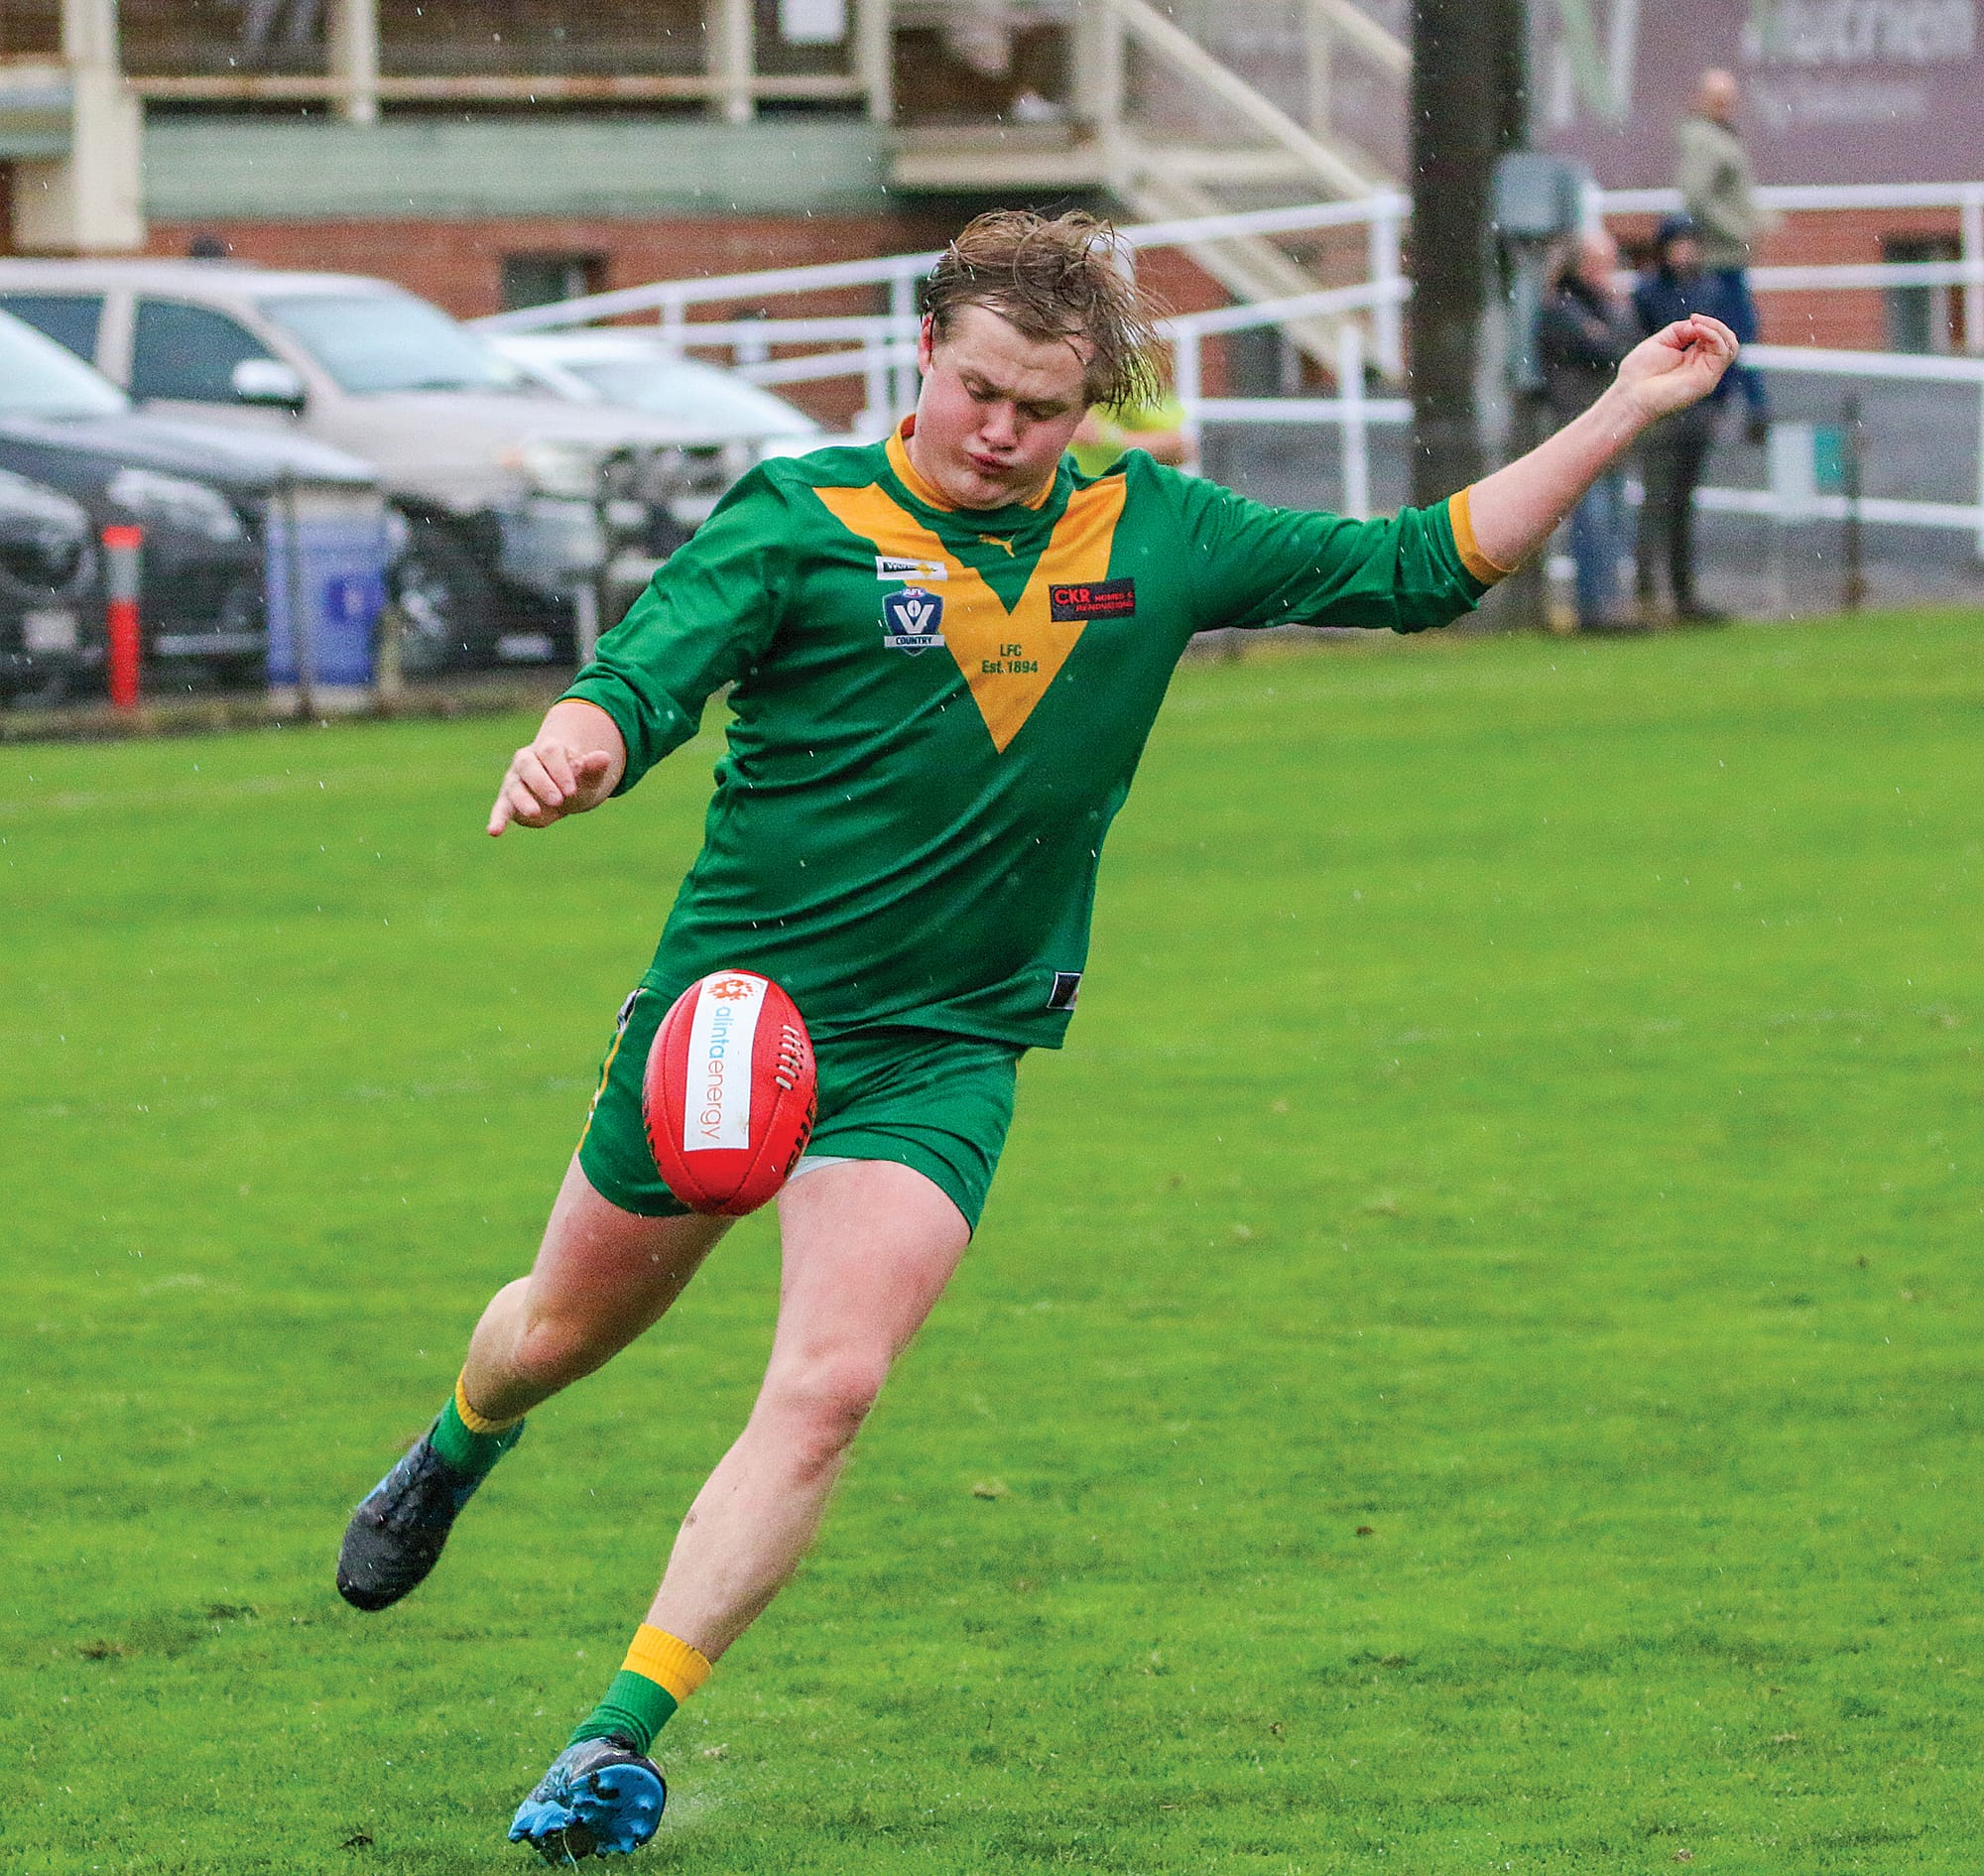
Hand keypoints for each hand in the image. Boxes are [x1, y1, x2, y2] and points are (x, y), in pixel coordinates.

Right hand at [487, 734, 615, 835]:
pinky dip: (497, 820)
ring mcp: (515, 780)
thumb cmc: (577, 781)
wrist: (565, 792)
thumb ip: (594, 767)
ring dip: (523, 800)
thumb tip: (604, 757)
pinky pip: (501, 808)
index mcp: (548, 749)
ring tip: (535, 813)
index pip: (550, 752)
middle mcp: (527, 761)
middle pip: (528, 765)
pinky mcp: (508, 801)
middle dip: (542, 782)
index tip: (572, 789)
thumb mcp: (589, 776)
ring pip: (514, 786)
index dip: (560, 769)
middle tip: (558, 800)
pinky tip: (494, 831)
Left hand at [1614, 315, 1738, 427]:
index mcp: (1692, 358)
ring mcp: (1706, 374)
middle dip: (1714, 324)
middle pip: (1726, 340)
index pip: (1713, 337)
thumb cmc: (1638, 373)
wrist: (1630, 396)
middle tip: (1695, 319)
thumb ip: (1680, 330)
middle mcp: (1702, 366)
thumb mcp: (1660, 342)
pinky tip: (1698, 331)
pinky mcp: (1707, 380)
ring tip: (1698, 324)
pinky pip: (1723, 353)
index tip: (1692, 317)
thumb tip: (1697, 324)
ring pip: (1730, 346)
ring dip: (1717, 328)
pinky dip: (1714, 337)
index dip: (1707, 323)